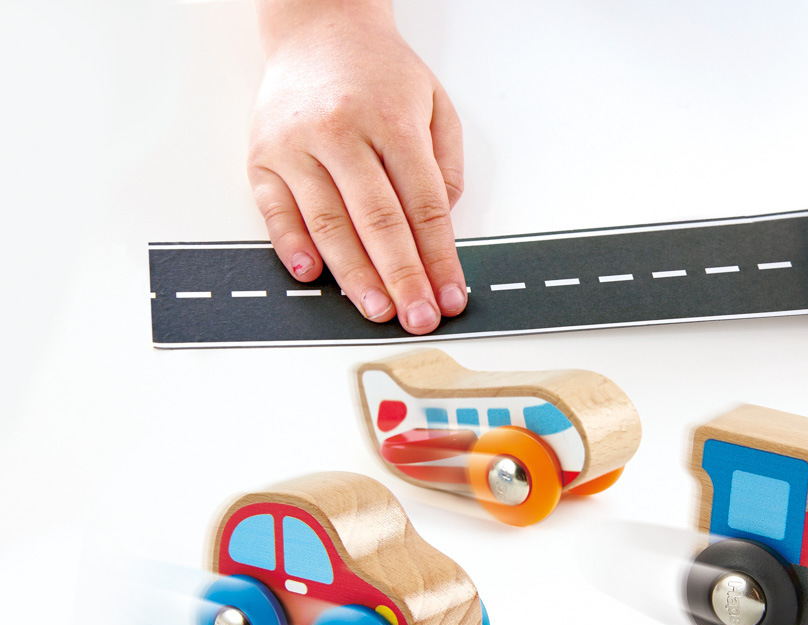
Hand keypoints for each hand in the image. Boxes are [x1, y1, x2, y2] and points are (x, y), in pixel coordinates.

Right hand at [248, 2, 465, 333]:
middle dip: (402, 278)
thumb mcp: (435, 105)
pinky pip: (276, 211)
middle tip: (417, 317)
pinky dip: (292, 246)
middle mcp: (341, 132)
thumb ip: (445, 165)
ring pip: (328, 223)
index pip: (423, 206)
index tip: (451, 294)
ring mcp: (296, 145)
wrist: (318, 29)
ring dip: (354, 276)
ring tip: (377, 311)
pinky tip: (311, 275)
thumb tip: (441, 226)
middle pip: (378, 221)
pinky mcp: (262, 156)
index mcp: (392, 121)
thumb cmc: (380, 73)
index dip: (440, 257)